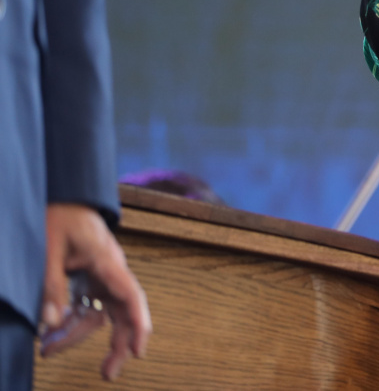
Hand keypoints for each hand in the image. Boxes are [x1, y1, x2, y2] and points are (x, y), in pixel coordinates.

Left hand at [42, 203, 150, 379]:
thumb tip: (51, 324)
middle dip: (118, 344)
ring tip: (48, 351)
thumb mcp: (49, 249)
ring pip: (100, 313)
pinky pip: (86, 305)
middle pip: (123, 312)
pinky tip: (51, 332)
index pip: (131, 296)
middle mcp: (111, 272)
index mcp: (108, 262)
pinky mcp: (89, 277)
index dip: (138, 325)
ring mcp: (101, 275)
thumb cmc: (60, 214)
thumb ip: (51, 287)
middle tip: (108, 373)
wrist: (64, 195)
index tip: (139, 350)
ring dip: (77, 335)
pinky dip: (70, 321)